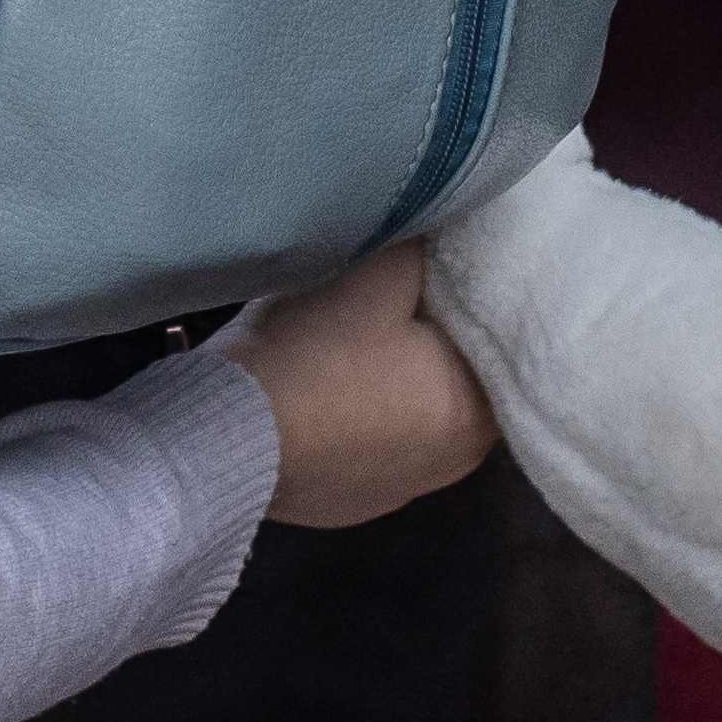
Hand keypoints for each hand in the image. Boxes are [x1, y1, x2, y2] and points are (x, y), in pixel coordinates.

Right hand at [222, 244, 496, 529]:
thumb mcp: (383, 269)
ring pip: (410, 407)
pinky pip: (367, 438)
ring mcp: (397, 491)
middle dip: (430, 333)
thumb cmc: (320, 352)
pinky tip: (323, 377)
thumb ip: (428, 244)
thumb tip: (446, 220)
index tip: (439, 261)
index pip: (497, 340)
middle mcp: (455, 465)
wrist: (225, 435)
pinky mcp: (348, 501)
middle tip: (395, 285)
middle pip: (455, 374)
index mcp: (480, 416)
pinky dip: (355, 408)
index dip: (470, 293)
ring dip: (392, 373)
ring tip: (353, 329)